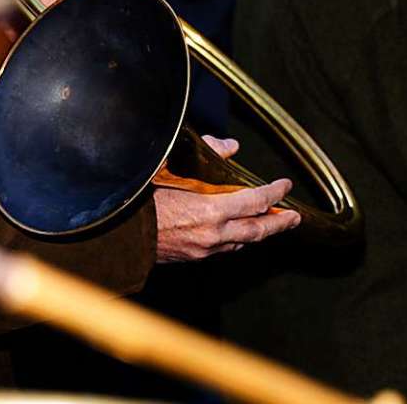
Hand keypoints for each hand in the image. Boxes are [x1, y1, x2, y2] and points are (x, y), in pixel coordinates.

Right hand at [153, 136, 300, 262]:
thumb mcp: (172, 165)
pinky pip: (224, 249)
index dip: (275, 192)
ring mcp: (203, 249)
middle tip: (295, 217)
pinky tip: (241, 234)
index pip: (256, 201)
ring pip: (242, 242)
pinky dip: (238, 240)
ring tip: (274, 224)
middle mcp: (212, 234)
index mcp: (211, 210)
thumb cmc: (139, 196)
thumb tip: (231, 147)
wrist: (111, 231)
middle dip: (280, 222)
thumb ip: (207, 153)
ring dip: (260, 232)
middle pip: (258, 230)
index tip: (285, 185)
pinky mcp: (191, 257)